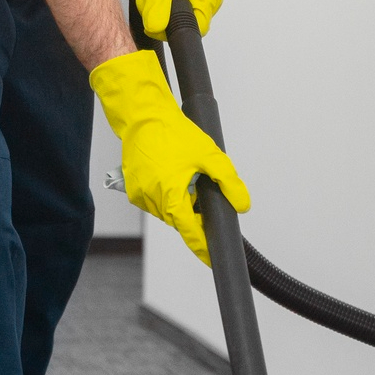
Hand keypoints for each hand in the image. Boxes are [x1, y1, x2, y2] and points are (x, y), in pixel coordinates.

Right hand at [90, 47, 248, 264]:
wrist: (143, 116)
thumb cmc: (173, 133)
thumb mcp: (210, 156)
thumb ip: (229, 183)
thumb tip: (242, 204)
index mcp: (170, 197)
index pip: (190, 234)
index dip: (203, 247)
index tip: (213, 258)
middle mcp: (151, 201)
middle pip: (179, 221)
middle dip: (193, 212)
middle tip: (201, 189)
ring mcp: (139, 196)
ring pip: (167, 211)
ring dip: (179, 202)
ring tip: (184, 175)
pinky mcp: (132, 189)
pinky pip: (155, 201)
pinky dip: (165, 194)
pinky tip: (170, 173)